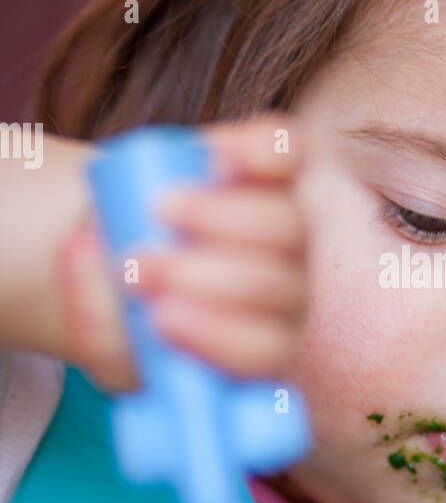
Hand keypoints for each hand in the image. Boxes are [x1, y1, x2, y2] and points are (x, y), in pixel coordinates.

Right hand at [55, 113, 308, 392]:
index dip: (220, 336)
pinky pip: (286, 156)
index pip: (264, 351)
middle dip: (204, 276)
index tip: (159, 319)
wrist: (131, 246)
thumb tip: (108, 274)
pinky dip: (257, 152)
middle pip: (276, 285)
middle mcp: (287, 294)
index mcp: (257, 348)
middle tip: (137, 268)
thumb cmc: (124, 308)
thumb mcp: (105, 337)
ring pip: (285, 224)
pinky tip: (218, 153)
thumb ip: (100, 324)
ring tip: (159, 208)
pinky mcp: (278, 176)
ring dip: (221, 216)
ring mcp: (289, 233)